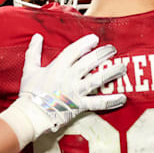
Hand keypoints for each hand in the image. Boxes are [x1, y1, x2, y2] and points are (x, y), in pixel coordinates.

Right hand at [5, 34, 126, 144]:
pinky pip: (98, 103)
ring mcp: (75, 92)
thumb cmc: (30, 93)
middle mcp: (68, 78)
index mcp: (57, 68)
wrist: (30, 116)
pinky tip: (123, 97)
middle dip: (102, 54)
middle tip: (112, 49)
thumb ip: (34, 52)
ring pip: (97, 80)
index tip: (95, 39)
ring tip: (123, 67)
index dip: (85, 43)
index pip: (74, 51)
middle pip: (88, 63)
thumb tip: (37, 36)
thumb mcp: (30, 70)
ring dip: (111, 73)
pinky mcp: (79, 105)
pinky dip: (111, 101)